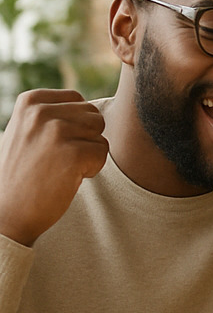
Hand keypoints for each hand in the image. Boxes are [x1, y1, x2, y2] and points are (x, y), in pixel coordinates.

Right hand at [0, 90, 109, 245]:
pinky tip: (67, 178)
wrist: (7, 211)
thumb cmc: (22, 173)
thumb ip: (51, 114)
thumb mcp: (26, 131)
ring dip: (88, 153)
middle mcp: (42, 112)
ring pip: (100, 135)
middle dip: (84, 139)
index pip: (79, 100)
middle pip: (93, 116)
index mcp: (30, 102)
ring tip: (60, 167)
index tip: (50, 144)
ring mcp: (57, 131)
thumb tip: (88, 105)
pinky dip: (91, 168)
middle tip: (57, 159)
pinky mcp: (73, 154)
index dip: (74, 125)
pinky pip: (102, 152)